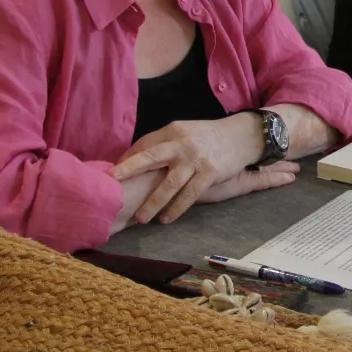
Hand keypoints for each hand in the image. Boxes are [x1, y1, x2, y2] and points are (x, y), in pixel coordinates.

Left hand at [111, 113, 273, 224]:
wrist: (242, 136)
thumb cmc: (207, 138)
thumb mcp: (184, 134)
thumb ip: (164, 146)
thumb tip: (134, 163)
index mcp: (171, 132)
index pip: (143, 146)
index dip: (127, 162)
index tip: (111, 177)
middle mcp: (181, 143)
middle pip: (150, 157)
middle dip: (128, 170)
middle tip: (110, 184)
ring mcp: (196, 158)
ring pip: (170, 184)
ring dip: (153, 202)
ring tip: (140, 218)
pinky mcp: (210, 172)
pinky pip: (190, 194)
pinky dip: (176, 208)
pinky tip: (166, 219)